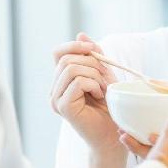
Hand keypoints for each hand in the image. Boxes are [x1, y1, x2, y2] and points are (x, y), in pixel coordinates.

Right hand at [50, 33, 120, 153]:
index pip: (58, 52)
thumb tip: (81, 33)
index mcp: (61, 81)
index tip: (93, 49)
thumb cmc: (109, 106)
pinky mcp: (63, 107)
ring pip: (71, 68)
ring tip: (102, 88)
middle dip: (91, 63)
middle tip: (105, 77)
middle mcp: (54, 90)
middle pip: (66, 59)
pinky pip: (77, 82)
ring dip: (94, 74)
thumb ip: (92, 55)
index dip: (74, 45)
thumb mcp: (103, 73)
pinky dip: (93, 84)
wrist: (113, 133)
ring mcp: (56, 99)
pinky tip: (99, 95)